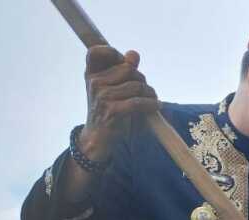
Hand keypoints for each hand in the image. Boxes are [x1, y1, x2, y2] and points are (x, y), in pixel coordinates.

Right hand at [80, 47, 158, 161]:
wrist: (98, 138)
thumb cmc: (109, 111)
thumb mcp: (112, 88)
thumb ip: (123, 70)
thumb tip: (133, 54)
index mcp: (91, 74)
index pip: (96, 52)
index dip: (113, 53)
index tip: (126, 63)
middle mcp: (94, 82)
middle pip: (128, 69)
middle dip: (142, 79)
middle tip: (146, 91)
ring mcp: (102, 96)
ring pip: (137, 85)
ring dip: (150, 93)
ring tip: (152, 100)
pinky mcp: (112, 111)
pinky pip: (138, 102)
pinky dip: (152, 104)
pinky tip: (156, 107)